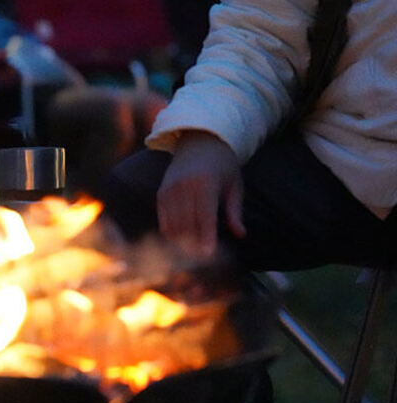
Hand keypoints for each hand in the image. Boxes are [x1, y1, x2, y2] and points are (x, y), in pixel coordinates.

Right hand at [156, 130, 245, 257]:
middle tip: (202, 259)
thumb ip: (235, 211)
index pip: (204, 215)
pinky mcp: (161, 192)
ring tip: (192, 254)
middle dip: (193, 244)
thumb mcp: (235, 185)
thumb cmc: (223, 166)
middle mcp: (184, 185)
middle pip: (186, 223)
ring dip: (181, 241)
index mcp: (205, 183)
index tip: (208, 254)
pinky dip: (170, 231)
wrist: (199, 142)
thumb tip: (240, 234)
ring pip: (172, 223)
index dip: (206, 236)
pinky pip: (163, 218)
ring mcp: (170, 188)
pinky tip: (180, 241)